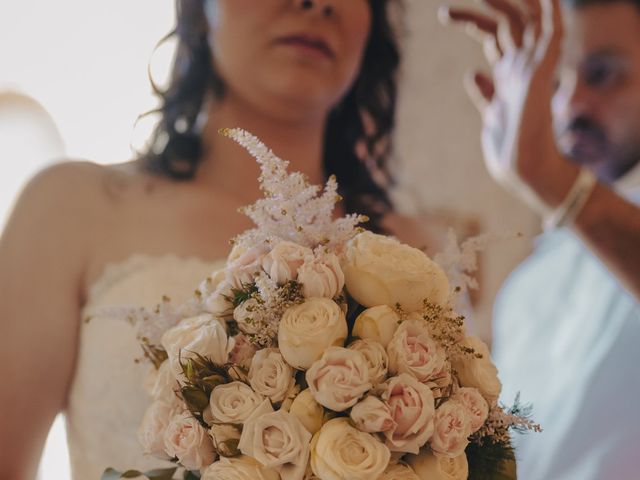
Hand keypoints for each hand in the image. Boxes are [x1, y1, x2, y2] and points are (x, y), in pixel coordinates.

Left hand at [442, 0, 574, 211]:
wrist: (523, 169)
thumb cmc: (508, 149)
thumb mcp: (492, 115)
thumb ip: (485, 94)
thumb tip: (472, 73)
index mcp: (508, 74)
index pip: (493, 35)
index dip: (472, 21)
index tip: (443, 14)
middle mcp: (522, 66)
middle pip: (507, 23)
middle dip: (480, 8)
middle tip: (444, 10)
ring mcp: (533, 68)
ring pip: (525, 20)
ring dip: (507, 1)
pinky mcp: (543, 73)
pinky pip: (552, 33)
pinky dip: (549, 11)